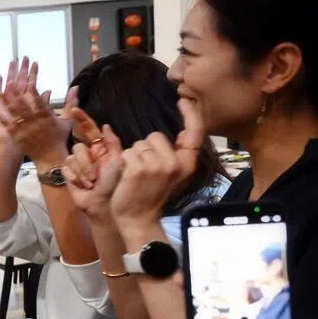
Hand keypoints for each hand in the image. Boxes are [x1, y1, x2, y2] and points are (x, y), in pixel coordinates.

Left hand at [0, 57, 68, 164]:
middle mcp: (35, 122)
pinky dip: (0, 116)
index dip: (32, 87)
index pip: (38, 98)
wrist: (51, 158)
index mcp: (46, 116)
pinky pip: (7, 124)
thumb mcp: (68, 120)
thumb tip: (75, 87)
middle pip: (23, 104)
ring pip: (14, 113)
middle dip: (17, 91)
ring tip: (1, 91)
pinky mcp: (18, 137)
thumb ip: (70, 102)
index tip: (28, 78)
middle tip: (11, 80)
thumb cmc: (59, 138)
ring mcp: (25, 129)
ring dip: (7, 101)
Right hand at [62, 110, 125, 217]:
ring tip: (90, 183)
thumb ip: (112, 142)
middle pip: (78, 146)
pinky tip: (82, 186)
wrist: (103, 204)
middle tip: (95, 176)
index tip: (74, 109)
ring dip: (82, 172)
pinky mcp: (69, 174)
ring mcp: (77, 165)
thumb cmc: (114, 183)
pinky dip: (75, 178)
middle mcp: (88, 154)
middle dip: (86, 162)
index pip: (89, 130)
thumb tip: (105, 126)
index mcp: (100, 148)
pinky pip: (66, 169)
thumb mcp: (117, 160)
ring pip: (72, 158)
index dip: (81, 119)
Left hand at [112, 98, 203, 231]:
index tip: (183, 99)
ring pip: (139, 144)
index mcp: (188, 163)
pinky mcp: (139, 169)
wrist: (138, 218)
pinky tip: (128, 177)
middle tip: (145, 170)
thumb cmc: (152, 194)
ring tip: (136, 175)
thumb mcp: (173, 174)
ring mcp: (158, 166)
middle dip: (146, 147)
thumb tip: (180, 134)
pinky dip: (123, 162)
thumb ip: (177, 154)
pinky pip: (127, 152)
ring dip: (133, 156)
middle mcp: (176, 163)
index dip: (190, 113)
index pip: (195, 131)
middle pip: (156, 135)